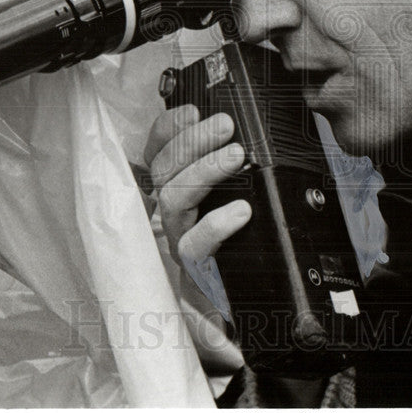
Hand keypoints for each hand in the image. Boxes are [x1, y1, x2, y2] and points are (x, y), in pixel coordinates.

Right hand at [144, 105, 251, 274]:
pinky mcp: (195, 271)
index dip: (168, 128)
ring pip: (173, 200)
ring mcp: (180, 241)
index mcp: (179, 189)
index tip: (192, 110)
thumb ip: (237, 165)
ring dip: (203, 171)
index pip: (157, 151)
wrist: (247, 301)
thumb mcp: (241, 195)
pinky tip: (241, 210)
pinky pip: (195, 246)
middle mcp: (173, 213)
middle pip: (163, 169)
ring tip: (236, 156)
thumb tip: (254, 131)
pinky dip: (216, 224)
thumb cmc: (243, 243)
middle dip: (193, 140)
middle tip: (226, 125)